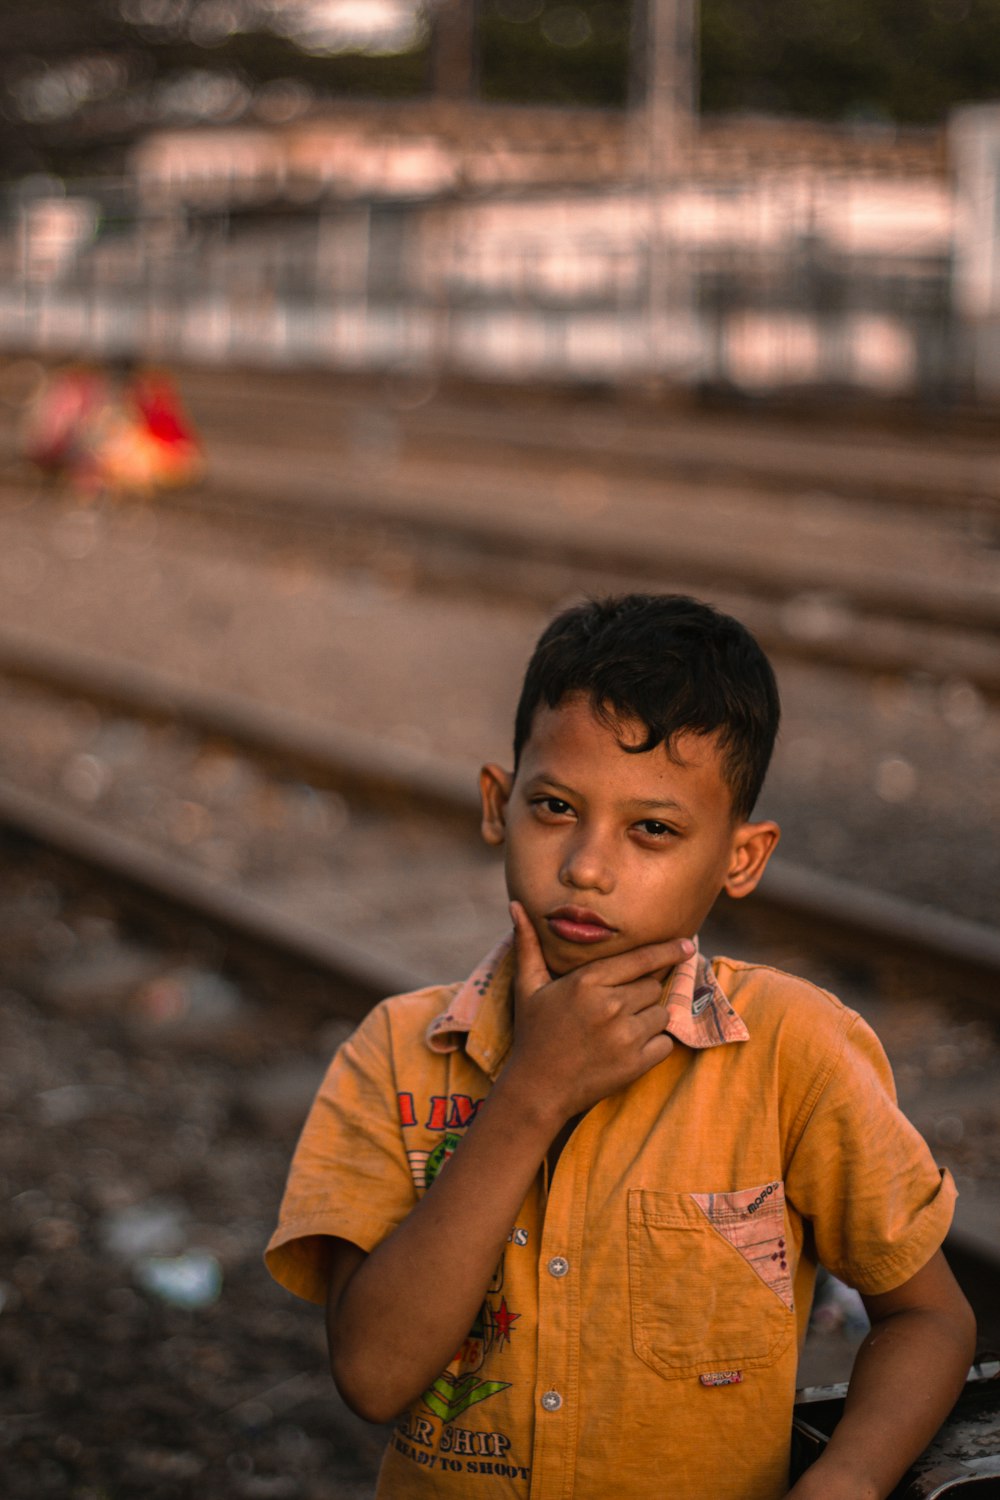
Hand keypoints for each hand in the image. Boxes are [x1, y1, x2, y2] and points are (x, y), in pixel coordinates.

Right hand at [501, 900, 694, 1126]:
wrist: (537, 1089)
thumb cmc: (533, 1033)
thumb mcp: (527, 986)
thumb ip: (528, 944)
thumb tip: (515, 903)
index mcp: (586, 981)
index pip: (640, 959)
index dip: (667, 951)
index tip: (687, 945)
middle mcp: (610, 1005)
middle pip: (652, 986)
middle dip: (642, 992)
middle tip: (620, 1004)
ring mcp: (625, 1036)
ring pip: (661, 1013)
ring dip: (649, 1017)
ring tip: (622, 1027)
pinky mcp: (636, 1064)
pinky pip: (665, 1043)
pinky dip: (654, 1044)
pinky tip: (629, 1047)